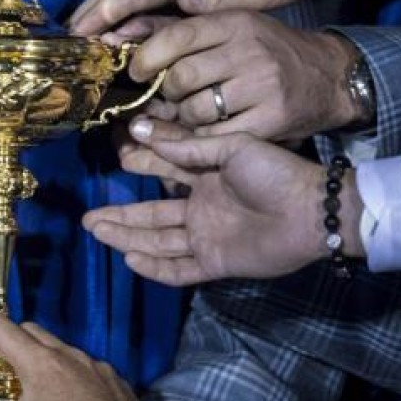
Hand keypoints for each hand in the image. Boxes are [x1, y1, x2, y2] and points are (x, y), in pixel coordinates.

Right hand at [84, 119, 363, 285]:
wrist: (312, 210)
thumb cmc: (276, 172)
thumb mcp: (231, 148)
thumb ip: (187, 146)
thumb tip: (144, 131)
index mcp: (206, 176)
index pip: (162, 173)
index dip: (138, 167)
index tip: (113, 158)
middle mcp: (200, 209)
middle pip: (151, 215)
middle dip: (119, 215)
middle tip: (88, 216)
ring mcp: (206, 237)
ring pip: (157, 241)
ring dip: (127, 238)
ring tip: (97, 232)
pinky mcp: (216, 263)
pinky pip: (179, 270)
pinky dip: (155, 268)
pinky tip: (130, 260)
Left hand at [128, 12, 361, 140]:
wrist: (327, 77)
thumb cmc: (265, 53)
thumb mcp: (229, 31)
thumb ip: (177, 32)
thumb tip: (121, 35)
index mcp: (235, 23)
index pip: (177, 37)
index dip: (148, 58)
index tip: (138, 73)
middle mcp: (249, 51)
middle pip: (181, 79)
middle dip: (168, 94)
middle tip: (174, 99)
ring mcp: (262, 86)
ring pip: (195, 112)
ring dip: (185, 120)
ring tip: (197, 115)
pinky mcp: (272, 119)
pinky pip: (216, 137)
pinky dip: (205, 140)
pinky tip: (212, 133)